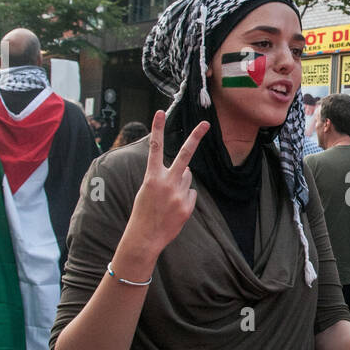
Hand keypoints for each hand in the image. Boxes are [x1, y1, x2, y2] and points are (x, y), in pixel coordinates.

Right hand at [121, 111, 208, 263]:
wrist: (145, 237)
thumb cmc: (144, 211)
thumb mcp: (147, 190)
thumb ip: (164, 177)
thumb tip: (187, 169)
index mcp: (151, 177)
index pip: (155, 148)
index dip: (157, 129)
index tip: (160, 112)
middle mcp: (166, 182)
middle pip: (184, 155)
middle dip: (195, 138)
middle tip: (206, 124)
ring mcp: (178, 194)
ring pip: (188, 177)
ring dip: (182, 183)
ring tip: (168, 198)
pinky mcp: (187, 206)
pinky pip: (191, 193)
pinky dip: (185, 198)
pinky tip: (174, 208)